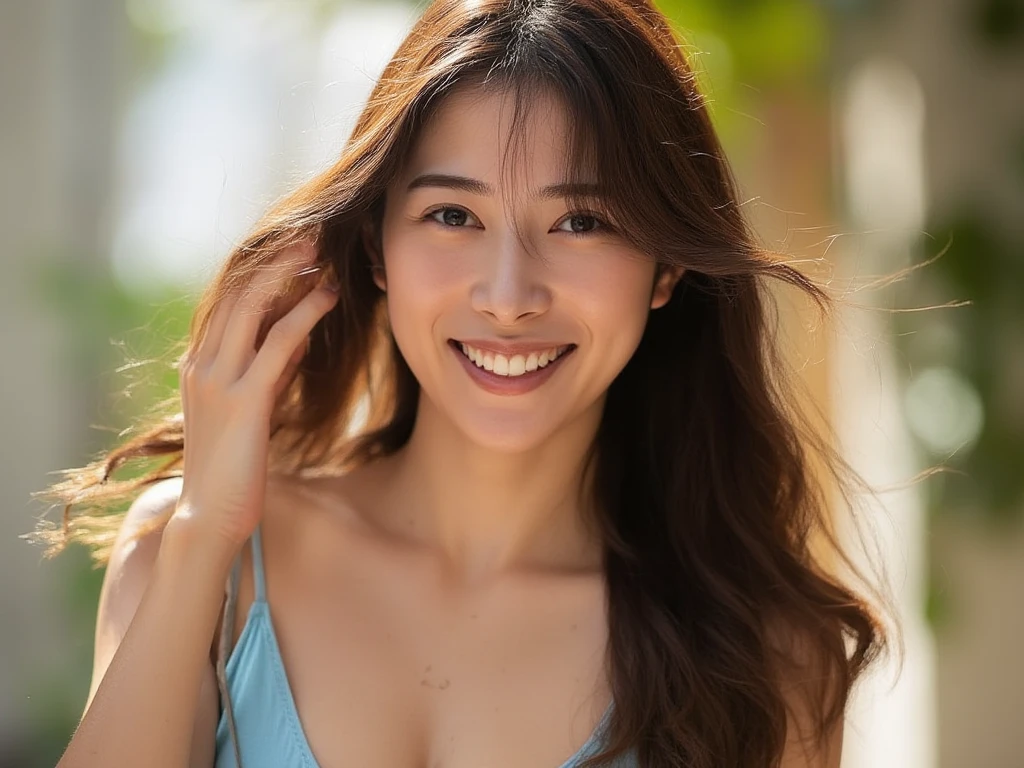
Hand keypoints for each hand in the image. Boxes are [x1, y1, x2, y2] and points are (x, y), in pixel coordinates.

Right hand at [172, 240, 338, 548]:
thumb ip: (268, 371)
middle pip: (235, 292)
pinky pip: (278, 344)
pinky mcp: (244, 401)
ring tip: (320, 250)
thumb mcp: (251, 409)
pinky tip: (328, 297)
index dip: (258, 268)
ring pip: (252, 308)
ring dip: (288, 273)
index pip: (225, 299)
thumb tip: (299, 338)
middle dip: (272, 258)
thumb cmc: (234, 468)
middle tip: (309, 233)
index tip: (291, 246)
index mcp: (198, 364)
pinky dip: (304, 314)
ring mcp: (218, 381)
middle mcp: (201, 365)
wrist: (210, 518)